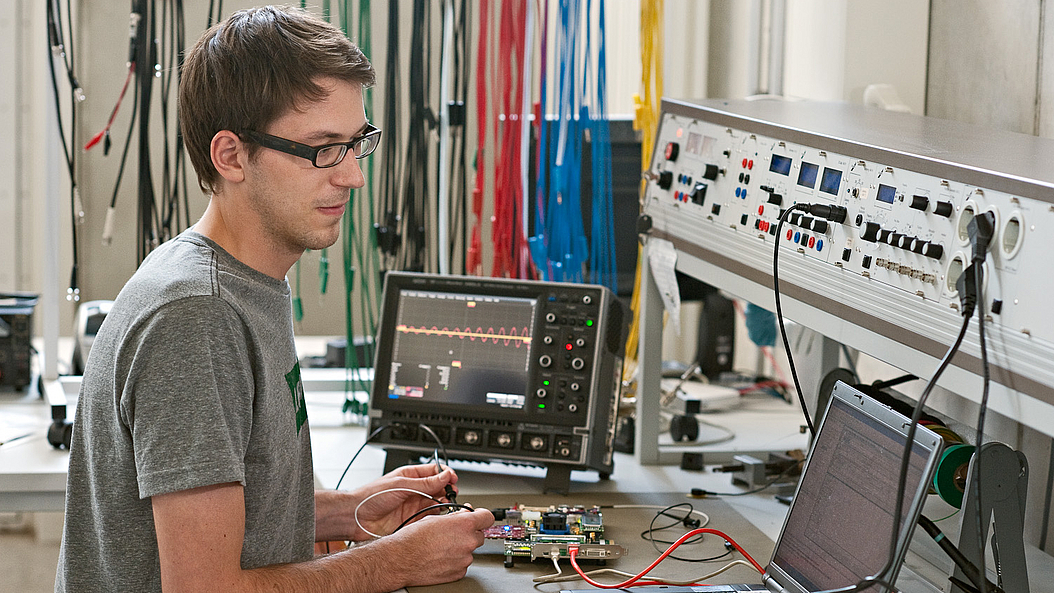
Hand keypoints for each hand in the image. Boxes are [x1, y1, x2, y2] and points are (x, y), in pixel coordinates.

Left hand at [348, 463, 459, 538]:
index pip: (434, 472)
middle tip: (452, 494)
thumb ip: (425, 482)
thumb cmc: (370, 497)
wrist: (355, 517)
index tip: (453, 479)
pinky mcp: (412, 520)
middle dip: (447, 489)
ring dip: (443, 503)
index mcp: (410, 476)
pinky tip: (439, 517)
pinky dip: (436, 517)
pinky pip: (429, 517)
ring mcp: (413, 505)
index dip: (445, 474)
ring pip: (435, 502)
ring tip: (447, 506)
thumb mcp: (401, 485)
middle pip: (437, 487)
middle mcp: (413, 490)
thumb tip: (444, 476)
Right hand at [380, 506, 494, 586]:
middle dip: (469, 533)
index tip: (479, 517)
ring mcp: (464, 559)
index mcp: (464, 525)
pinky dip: (455, 561)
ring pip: (470, 550)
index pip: (487, 517)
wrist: (400, 559)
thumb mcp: (435, 518)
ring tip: (441, 546)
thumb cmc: (412, 538)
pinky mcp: (459, 573)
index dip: (482, 516)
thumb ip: (455, 516)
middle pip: (479, 535)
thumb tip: (463, 515)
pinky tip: (441, 557)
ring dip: (460, 548)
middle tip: (453, 533)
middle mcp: (468, 542)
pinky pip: (462, 564)